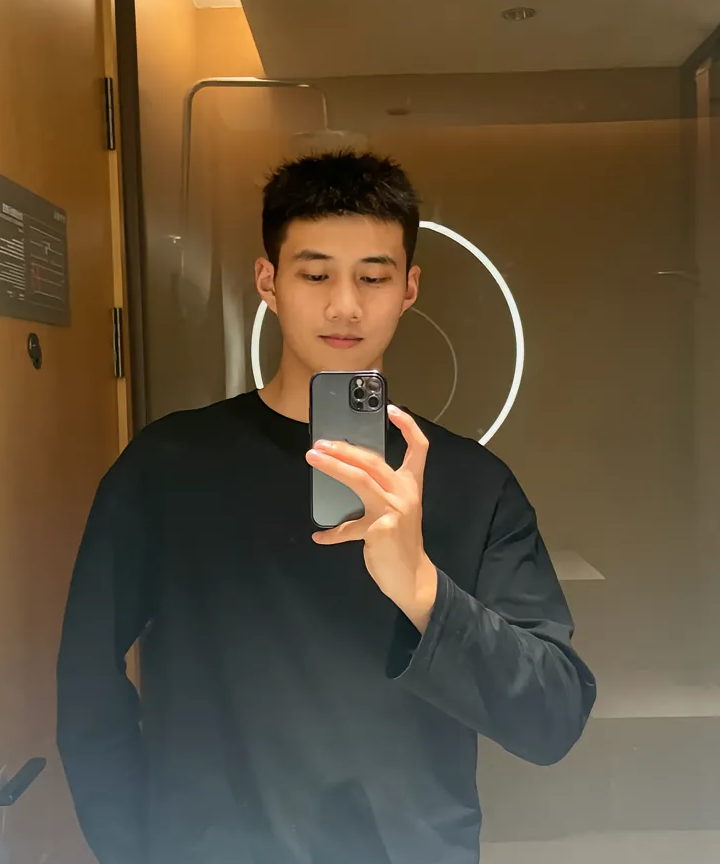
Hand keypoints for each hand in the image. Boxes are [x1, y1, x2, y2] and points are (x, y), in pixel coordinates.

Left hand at [306, 405, 437, 631]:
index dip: (407, 426)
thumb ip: (377, 493)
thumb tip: (346, 473)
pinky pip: (348, 528)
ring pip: (360, 479)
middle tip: (321, 443)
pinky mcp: (380, 529)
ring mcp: (393, 510)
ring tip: (313, 457)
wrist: (412, 578)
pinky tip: (319, 536)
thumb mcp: (395, 511)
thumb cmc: (400, 542)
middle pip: (374, 460)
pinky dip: (332, 533)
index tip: (391, 409)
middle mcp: (405, 494)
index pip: (419, 448)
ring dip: (334, 466)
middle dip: (345, 448)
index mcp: (411, 486)